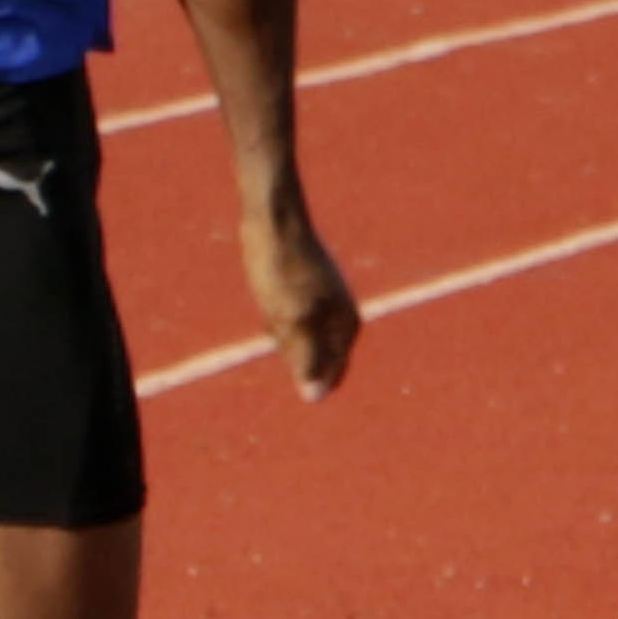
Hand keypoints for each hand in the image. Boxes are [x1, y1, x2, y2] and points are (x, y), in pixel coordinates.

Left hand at [243, 189, 361, 402]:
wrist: (272, 221)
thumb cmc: (281, 270)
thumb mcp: (292, 321)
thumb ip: (306, 359)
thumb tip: (313, 397)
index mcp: (348, 328)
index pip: (328, 375)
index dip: (299, 366)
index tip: (287, 327)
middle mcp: (342, 317)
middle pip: (307, 359)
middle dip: (287, 345)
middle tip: (280, 309)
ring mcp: (324, 304)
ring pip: (292, 340)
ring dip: (276, 328)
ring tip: (275, 295)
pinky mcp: (304, 292)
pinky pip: (283, 320)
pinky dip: (271, 313)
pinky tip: (269, 289)